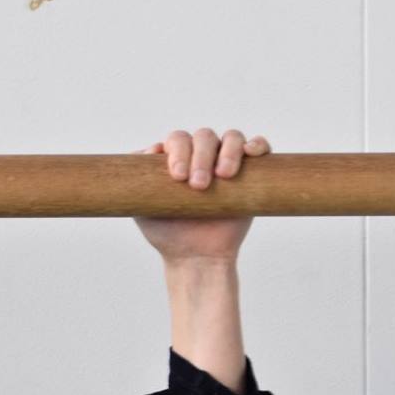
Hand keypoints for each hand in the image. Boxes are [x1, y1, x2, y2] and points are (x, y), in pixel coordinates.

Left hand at [133, 127, 271, 266]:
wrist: (196, 258)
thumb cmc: (168, 234)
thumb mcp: (142, 208)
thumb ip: (135, 183)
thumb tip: (144, 154)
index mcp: (178, 159)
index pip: (178, 140)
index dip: (177, 151)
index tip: (177, 176)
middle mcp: (202, 156)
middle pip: (203, 136)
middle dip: (200, 156)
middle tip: (198, 185)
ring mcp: (226, 162)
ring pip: (231, 138)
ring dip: (228, 151)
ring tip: (223, 176)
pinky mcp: (252, 173)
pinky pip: (259, 148)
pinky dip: (257, 145)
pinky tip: (251, 154)